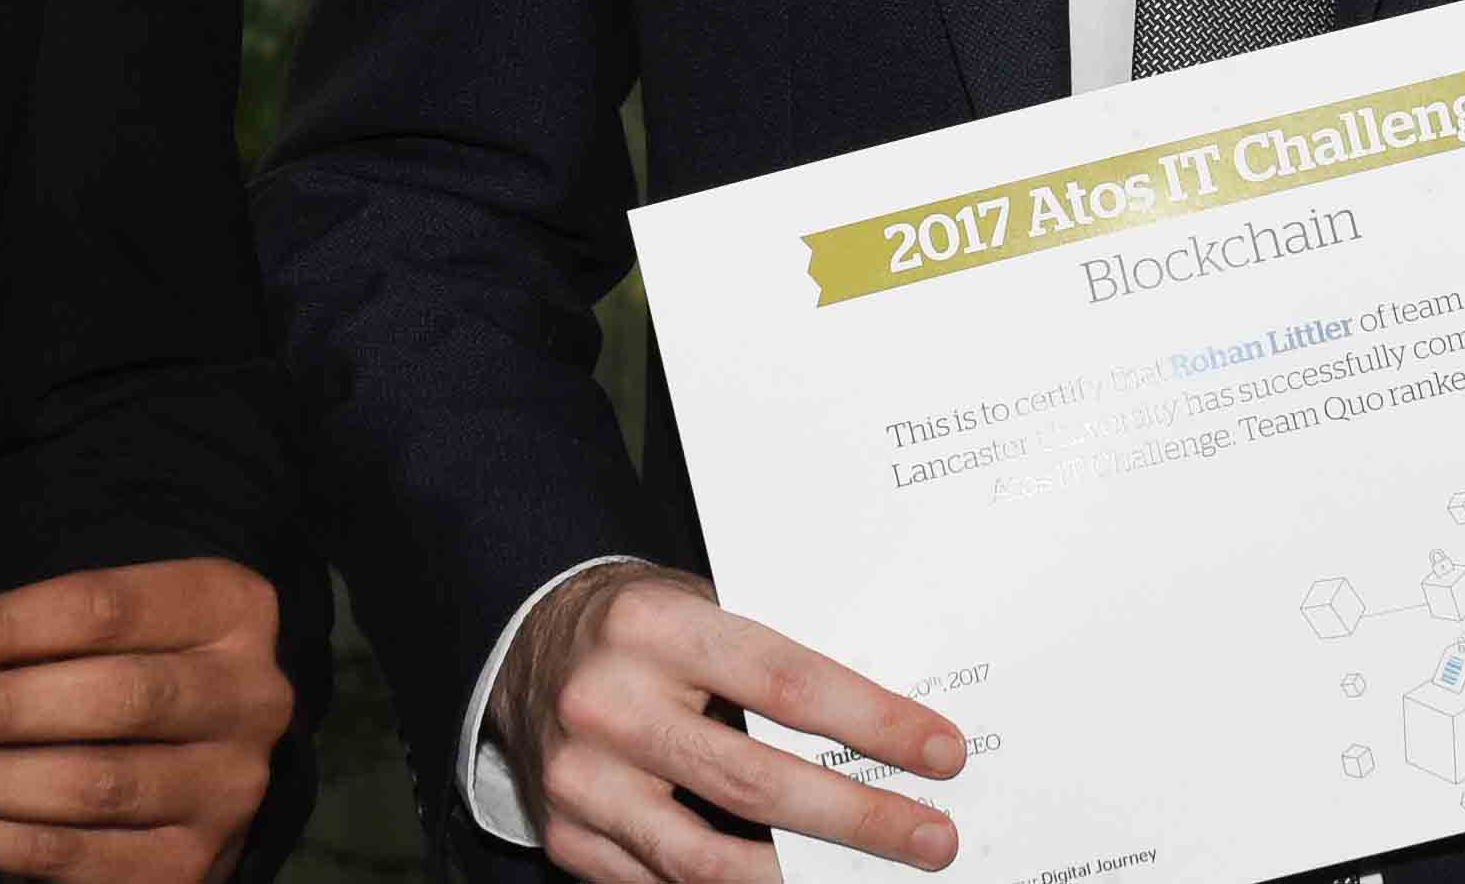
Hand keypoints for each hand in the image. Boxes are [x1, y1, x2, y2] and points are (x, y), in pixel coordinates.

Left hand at [0, 557, 290, 882]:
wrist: (199, 763)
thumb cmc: (131, 672)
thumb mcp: (114, 628)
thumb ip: (40, 633)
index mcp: (232, 611)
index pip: (108, 608)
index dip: (7, 625)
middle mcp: (249, 700)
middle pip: (118, 697)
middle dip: (4, 706)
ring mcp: (229, 789)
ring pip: (97, 785)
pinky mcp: (190, 866)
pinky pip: (76, 856)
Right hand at [491, 561, 966, 882]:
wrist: (524, 645)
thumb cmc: (640, 627)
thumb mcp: (699, 608)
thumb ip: (772, 662)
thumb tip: (887, 732)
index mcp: (651, 626)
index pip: (785, 683)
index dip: (872, 723)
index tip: (940, 752)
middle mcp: (607, 703)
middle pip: (754, 782)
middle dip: (857, 819)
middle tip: (931, 837)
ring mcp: (581, 781)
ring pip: (708, 858)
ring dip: (803, 877)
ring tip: (871, 876)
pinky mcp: (567, 837)